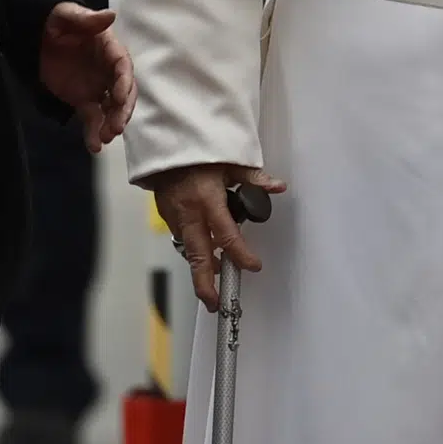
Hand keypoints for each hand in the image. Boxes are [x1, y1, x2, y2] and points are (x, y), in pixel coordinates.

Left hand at [37, 3, 134, 152]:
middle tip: (116, 127)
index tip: (118, 96)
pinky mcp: (84, 100)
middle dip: (121, 111)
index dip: (123, 81)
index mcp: (109, 48)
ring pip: (110, 110)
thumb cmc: (55, 20)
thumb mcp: (65, 15)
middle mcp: (108, 70)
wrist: (37, 34)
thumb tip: (110, 15)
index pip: (122, 65)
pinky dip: (94, 133)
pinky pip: (92, 119)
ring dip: (110, 125)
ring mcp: (97, 87)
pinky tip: (94, 146)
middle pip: (123, 92)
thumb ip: (86, 18)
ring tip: (104, 139)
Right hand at [153, 162, 287, 308]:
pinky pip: (182, 237)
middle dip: (205, 283)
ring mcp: (174, 216)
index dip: (240, 255)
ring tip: (215, 279)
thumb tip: (277, 187)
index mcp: (208, 199)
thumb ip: (253, 178)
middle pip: (199, 256)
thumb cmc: (198, 150)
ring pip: (189, 249)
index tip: (253, 266)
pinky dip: (194, 246)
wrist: (165, 141)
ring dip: (203, 266)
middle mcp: (189, 212)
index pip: (227, 235)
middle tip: (215, 302)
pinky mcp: (166, 215)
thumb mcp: (231, 162)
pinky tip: (205, 249)